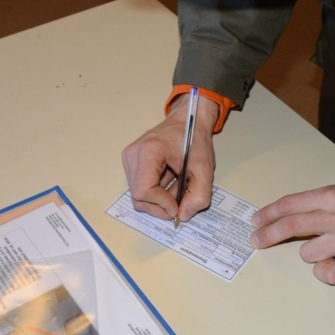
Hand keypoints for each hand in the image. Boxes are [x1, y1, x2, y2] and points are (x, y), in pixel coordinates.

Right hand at [122, 94, 218, 223]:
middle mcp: (133, 154)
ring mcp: (129, 157)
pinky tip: (171, 182)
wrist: (188, 119)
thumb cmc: (195, 139)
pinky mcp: (130, 161)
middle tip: (180, 202)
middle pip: (138, 196)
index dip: (161, 204)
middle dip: (160, 205)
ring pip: (138, 194)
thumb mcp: (205, 169)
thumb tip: (184, 215)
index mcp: (149, 151)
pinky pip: (139, 186)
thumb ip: (199, 195)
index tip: (178, 206)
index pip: (144, 190)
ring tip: (178, 188)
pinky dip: (156, 191)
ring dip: (159, 199)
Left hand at [250, 181, 334, 284]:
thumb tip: (290, 210)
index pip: (290, 205)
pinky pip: (326, 273)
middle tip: (257, 240)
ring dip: (310, 252)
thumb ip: (319, 199)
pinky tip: (332, 263)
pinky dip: (324, 270)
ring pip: (306, 254)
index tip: (257, 221)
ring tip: (328, 246)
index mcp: (331, 197)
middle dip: (267, 235)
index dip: (268, 214)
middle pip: (290, 227)